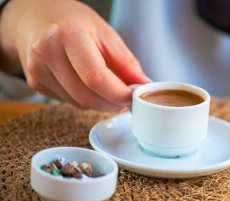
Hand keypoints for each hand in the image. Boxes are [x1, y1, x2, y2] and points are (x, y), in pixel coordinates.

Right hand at [0, 0, 149, 110]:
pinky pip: (69, 102)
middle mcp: (47, 52)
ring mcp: (37, 70)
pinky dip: (85, 99)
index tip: (133, 97)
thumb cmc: (75, 23)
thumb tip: (145, 87)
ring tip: (109, 89)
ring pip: (79, 104)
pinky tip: (87, 85)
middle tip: (126, 99)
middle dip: (112, 103)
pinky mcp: (35, 83)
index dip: (118, 94)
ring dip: (100, 103)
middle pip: (87, 97)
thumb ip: (126, 63)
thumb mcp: (106, 34)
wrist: (36, 18)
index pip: (95, 77)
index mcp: (68, 34)